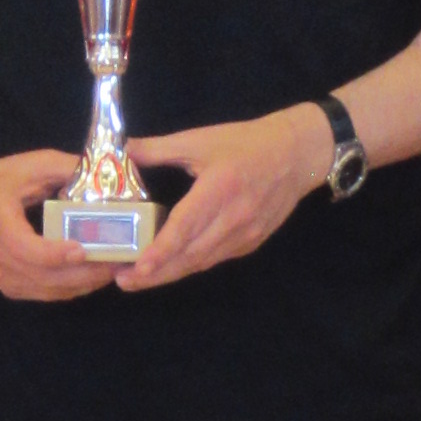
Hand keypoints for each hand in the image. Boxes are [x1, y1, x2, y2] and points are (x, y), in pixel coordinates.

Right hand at [0, 145, 128, 300]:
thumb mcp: (31, 165)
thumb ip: (66, 168)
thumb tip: (106, 174)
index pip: (25, 248)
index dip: (55, 253)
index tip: (84, 249)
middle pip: (43, 275)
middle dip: (85, 272)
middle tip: (118, 261)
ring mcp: (0, 275)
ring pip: (48, 289)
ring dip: (84, 283)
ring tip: (114, 269)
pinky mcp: (9, 286)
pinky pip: (45, 294)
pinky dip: (72, 288)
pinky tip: (94, 276)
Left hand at [120, 104, 328, 288]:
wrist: (297, 155)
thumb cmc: (247, 143)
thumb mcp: (201, 139)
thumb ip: (159, 148)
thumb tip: (123, 151)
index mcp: (220, 188)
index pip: (186, 226)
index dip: (161, 250)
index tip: (138, 268)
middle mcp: (234, 218)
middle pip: (190, 255)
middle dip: (156, 273)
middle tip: (123, 281)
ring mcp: (245, 235)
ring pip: (202, 262)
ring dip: (170, 274)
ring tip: (138, 280)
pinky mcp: (251, 243)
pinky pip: (215, 259)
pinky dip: (190, 266)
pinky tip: (169, 268)